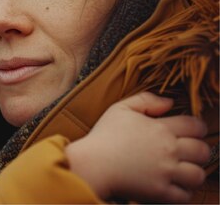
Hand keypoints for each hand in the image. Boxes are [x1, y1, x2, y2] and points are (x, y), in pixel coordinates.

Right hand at [66, 92, 208, 202]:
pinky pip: (185, 195)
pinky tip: (172, 186)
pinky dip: (182, 192)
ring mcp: (166, 172)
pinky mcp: (160, 192)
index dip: (197, 128)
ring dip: (193, 173)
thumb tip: (170, 102)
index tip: (190, 132)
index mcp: (161, 128)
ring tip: (182, 171)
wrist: (91, 164)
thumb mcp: (120, 108)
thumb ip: (146, 100)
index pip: (196, 126)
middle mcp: (168, 150)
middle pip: (203, 151)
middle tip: (187, 152)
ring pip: (198, 175)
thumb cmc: (104, 136)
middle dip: (199, 151)